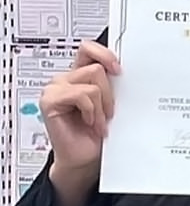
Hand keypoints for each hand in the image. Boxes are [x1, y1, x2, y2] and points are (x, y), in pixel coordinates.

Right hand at [42, 43, 120, 174]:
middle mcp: (65, 79)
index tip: (118, 69)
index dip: (104, 53)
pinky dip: (92, 111)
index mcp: (78, 75)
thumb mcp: (109, 102)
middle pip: (96, 67)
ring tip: (98, 120)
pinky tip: (89, 123)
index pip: (88, 48)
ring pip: (92, 80)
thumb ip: (111, 83)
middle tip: (109, 111)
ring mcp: (55, 89)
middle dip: (109, 91)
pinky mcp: (49, 100)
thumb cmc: (96, 132)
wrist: (86, 156)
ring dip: (101, 105)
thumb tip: (122, 69)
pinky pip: (82, 94)